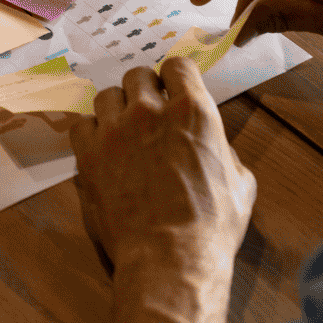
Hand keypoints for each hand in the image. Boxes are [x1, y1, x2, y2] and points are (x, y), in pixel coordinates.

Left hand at [70, 59, 256, 273]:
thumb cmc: (212, 225)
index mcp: (192, 112)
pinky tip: (103, 149)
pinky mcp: (88, 152)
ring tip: (125, 132)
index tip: (173, 88)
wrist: (170, 256)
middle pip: (137, 76)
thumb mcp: (240, 181)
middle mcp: (150, 111)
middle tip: (149, 114)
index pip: (177, 66)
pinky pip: (82, 124)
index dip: (175, 77)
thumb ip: (220, 148)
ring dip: (117, 109)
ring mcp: (115, 130)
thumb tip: (208, 141)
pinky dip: (92, 132)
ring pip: (107, 96)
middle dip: (145, 90)